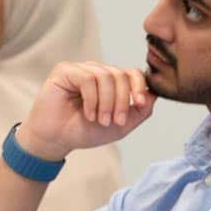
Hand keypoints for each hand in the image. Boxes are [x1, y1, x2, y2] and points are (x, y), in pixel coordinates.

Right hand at [16, 62, 156, 159]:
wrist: (56, 140)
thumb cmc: (84, 131)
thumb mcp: (120, 126)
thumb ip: (140, 111)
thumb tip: (154, 94)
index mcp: (111, 82)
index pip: (132, 74)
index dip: (139, 86)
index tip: (138, 103)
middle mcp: (97, 72)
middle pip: (121, 75)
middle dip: (121, 101)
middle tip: (114, 122)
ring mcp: (81, 70)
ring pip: (106, 76)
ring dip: (106, 103)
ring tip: (100, 120)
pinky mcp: (65, 70)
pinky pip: (88, 79)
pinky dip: (91, 99)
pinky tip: (87, 113)